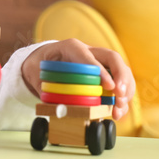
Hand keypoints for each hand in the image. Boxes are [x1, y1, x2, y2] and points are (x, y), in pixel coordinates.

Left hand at [21, 39, 135, 120]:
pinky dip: (122, 98)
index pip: (88, 55)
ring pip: (121, 71)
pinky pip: (120, 84)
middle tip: (119, 95)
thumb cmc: (40, 64)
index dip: (101, 71)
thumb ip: (42, 85)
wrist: (43, 61)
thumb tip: (57, 106)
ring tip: (119, 107)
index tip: (109, 86)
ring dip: (125, 90)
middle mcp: (90, 52)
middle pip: (113, 59)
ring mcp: (100, 63)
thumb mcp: (33, 70)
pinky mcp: (105, 75)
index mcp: (71, 47)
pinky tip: (118, 111)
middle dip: (121, 77)